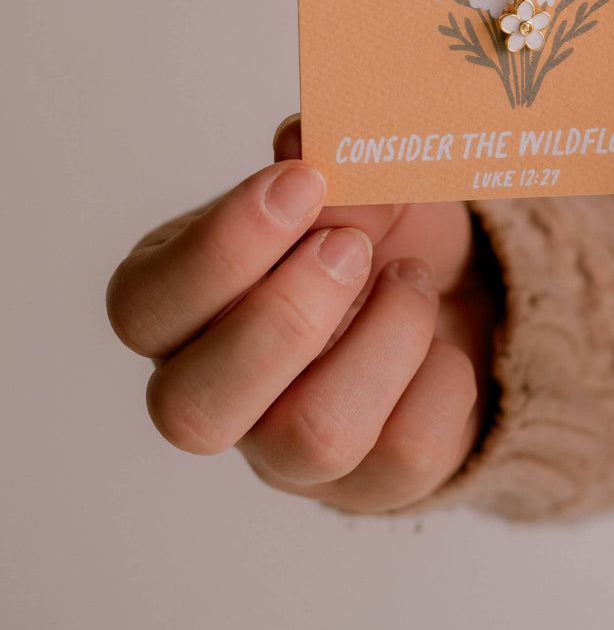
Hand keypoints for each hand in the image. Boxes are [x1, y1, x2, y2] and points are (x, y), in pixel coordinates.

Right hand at [106, 115, 499, 511]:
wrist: (452, 288)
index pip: (144, 306)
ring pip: (311, 437)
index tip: (303, 181)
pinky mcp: (367, 486)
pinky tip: (440, 343)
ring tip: (409, 280)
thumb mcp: (346, 172)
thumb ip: (320, 154)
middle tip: (355, 247)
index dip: (221, 248)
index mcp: (177, 302)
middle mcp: (211, 390)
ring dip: (384, 337)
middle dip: (287, 315)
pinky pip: (405, 453)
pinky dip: (441, 378)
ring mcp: (283, 453)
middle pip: (193, 409)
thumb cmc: (369, 228)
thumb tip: (310, 142)